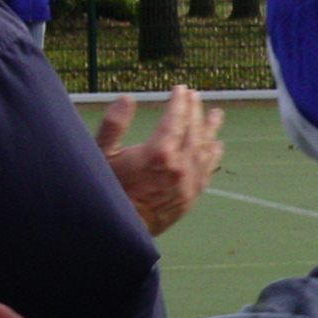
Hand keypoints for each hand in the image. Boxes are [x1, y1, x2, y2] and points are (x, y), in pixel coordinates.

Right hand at [98, 85, 223, 234]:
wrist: (120, 229)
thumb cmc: (107, 190)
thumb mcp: (101, 155)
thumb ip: (113, 125)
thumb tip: (128, 99)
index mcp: (159, 153)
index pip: (175, 119)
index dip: (179, 102)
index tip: (180, 89)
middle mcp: (179, 166)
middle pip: (193, 131)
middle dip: (195, 111)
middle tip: (195, 96)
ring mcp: (188, 183)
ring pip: (205, 150)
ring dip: (210, 130)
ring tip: (216, 114)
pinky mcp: (191, 197)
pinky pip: (207, 171)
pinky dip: (213, 156)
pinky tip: (217, 146)